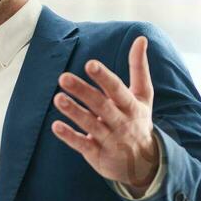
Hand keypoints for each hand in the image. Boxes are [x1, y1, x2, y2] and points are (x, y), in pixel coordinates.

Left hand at [50, 35, 159, 194]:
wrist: (144, 163)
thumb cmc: (138, 121)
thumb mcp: (143, 96)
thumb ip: (139, 67)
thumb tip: (140, 38)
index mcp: (131, 106)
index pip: (117, 89)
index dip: (104, 77)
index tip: (90, 64)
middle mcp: (121, 122)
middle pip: (101, 105)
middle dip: (83, 91)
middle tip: (63, 77)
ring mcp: (109, 140)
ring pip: (90, 125)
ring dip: (74, 112)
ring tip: (57, 98)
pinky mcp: (98, 155)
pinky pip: (83, 145)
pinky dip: (70, 137)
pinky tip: (55, 126)